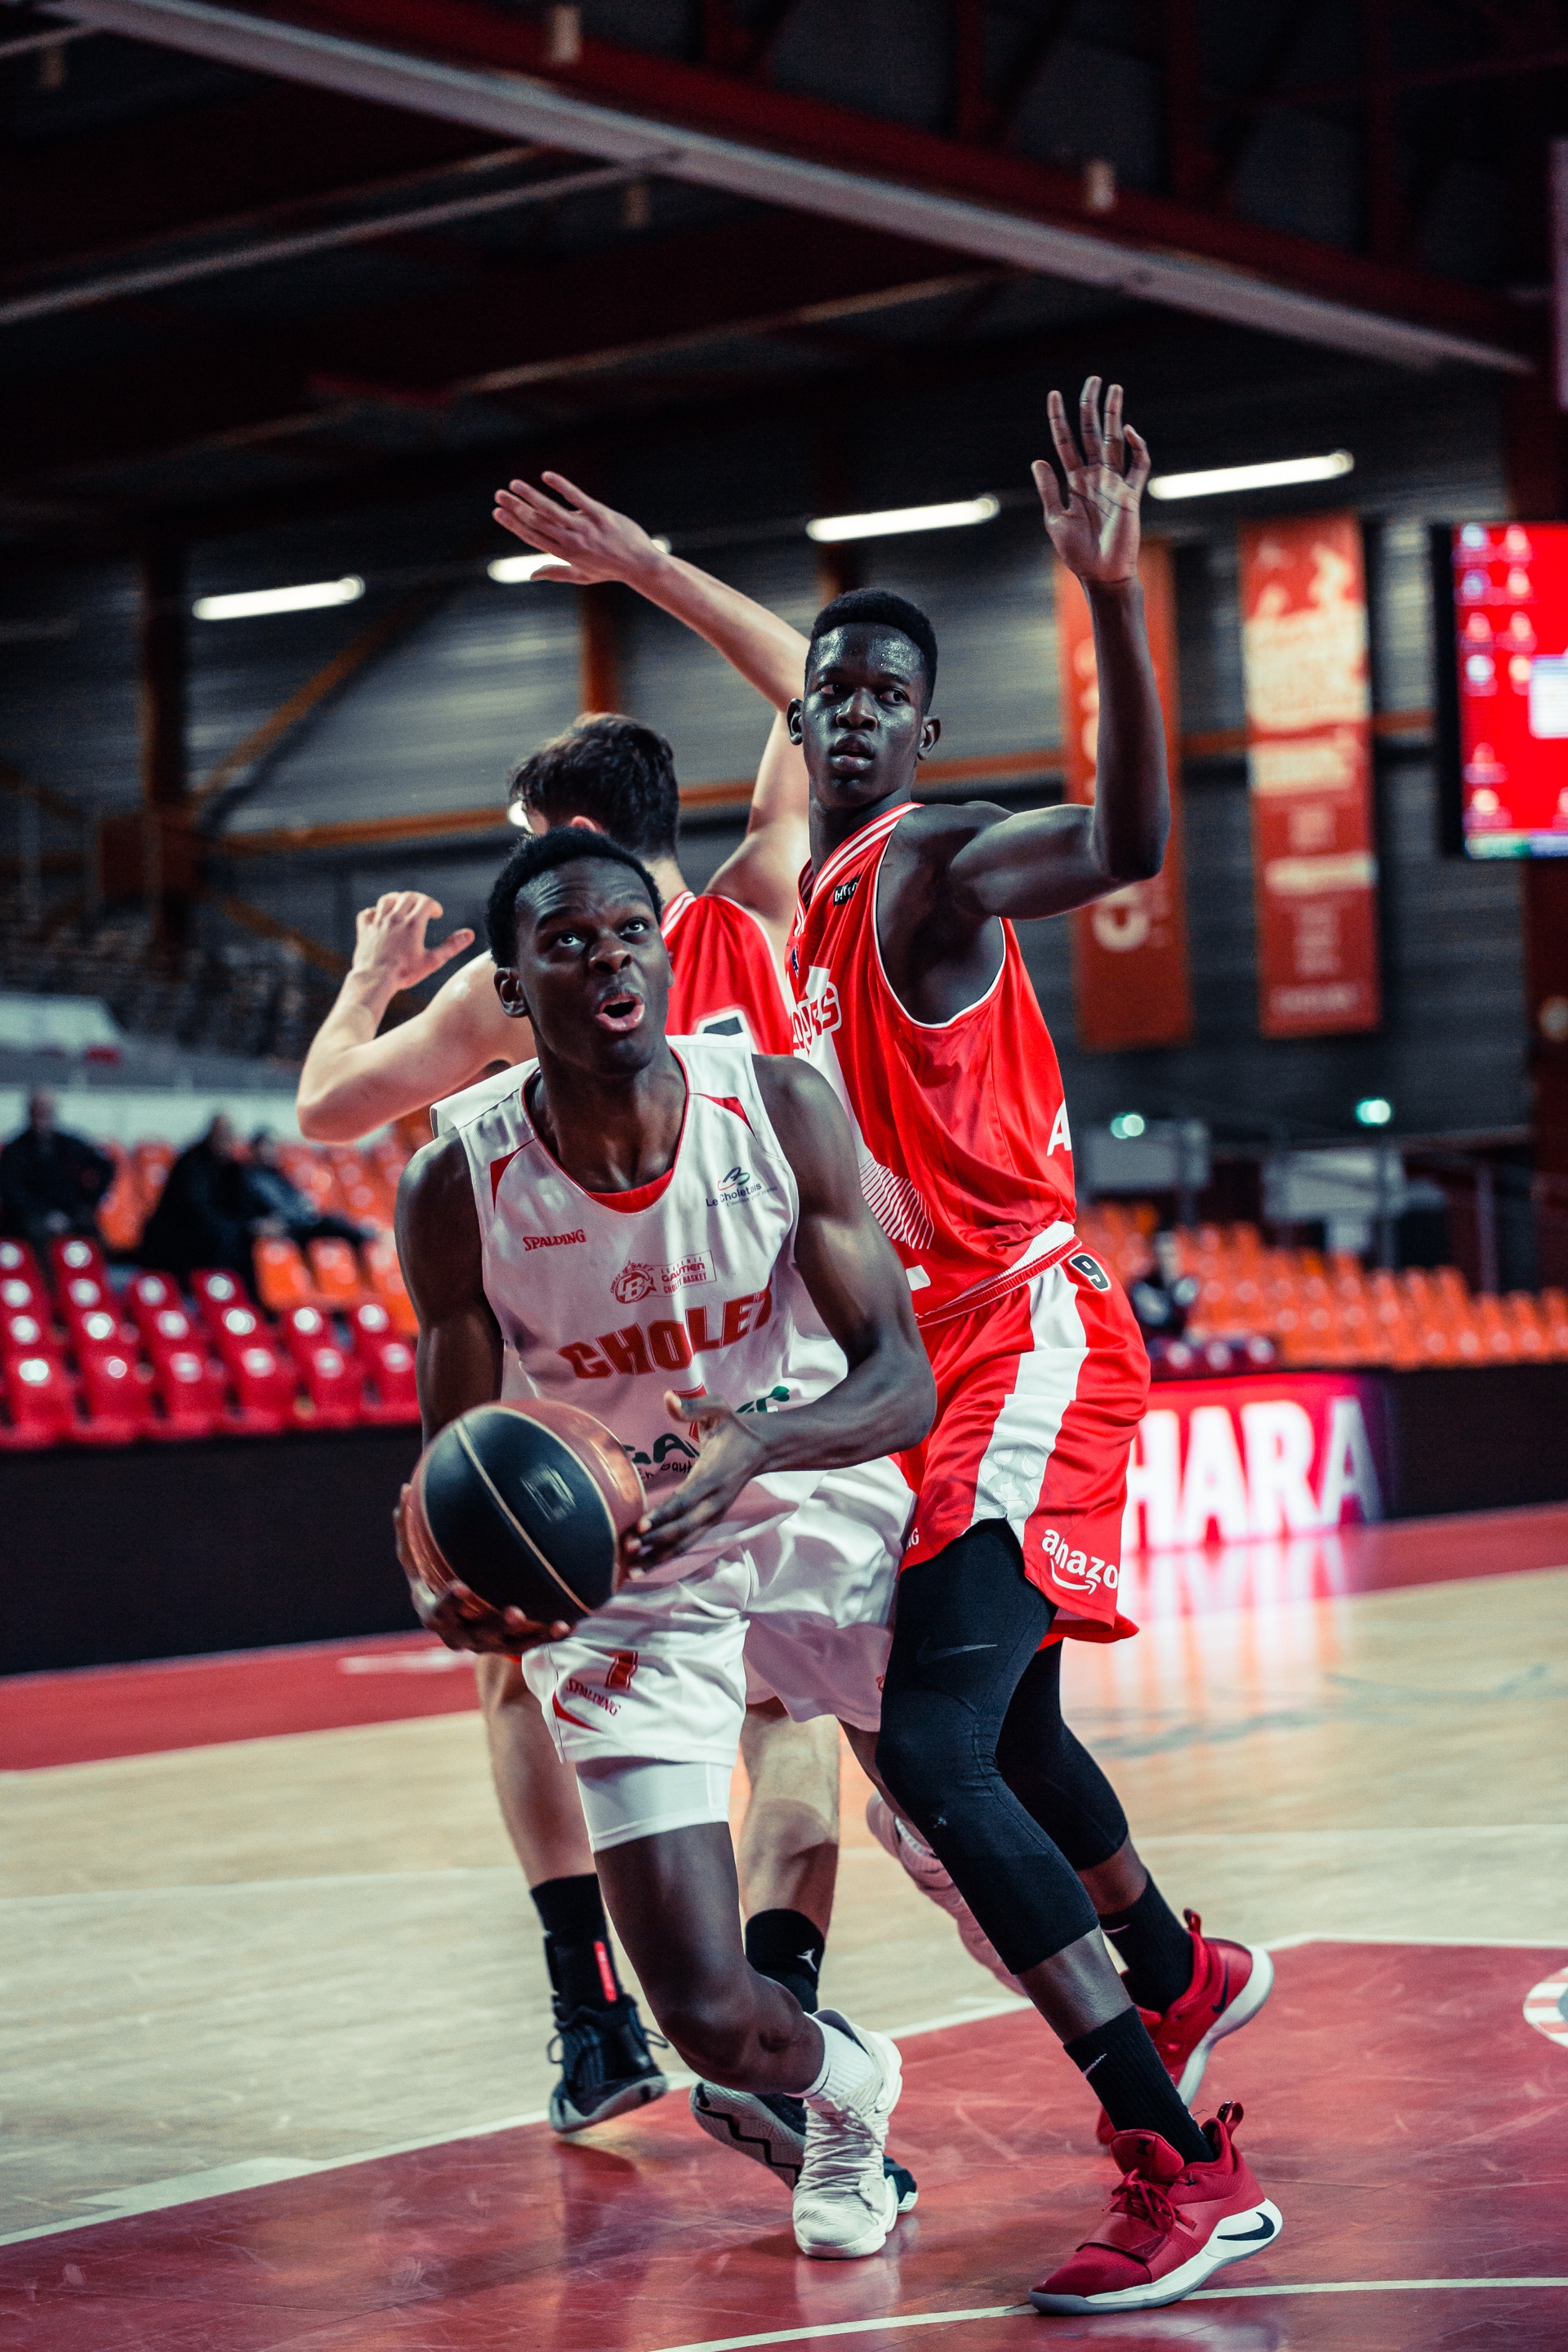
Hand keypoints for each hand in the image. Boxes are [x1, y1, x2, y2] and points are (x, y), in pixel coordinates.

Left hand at [350, 893, 474, 993]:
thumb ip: (451, 946)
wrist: (374, 980)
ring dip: (397, 900)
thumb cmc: (404, 973)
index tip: (437, 914)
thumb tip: (470, 934)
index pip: (426, 901)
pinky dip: (374, 912)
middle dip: (418, 900)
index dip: (434, 905)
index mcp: (413, 924)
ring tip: (402, 907)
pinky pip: (367, 913)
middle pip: (407, 896)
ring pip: (387, 900)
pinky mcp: (364, 930)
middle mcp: (395, 918)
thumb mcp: (432, 961)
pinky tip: (380, 918)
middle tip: (423, 909)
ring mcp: (378, 922)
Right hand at [394, 1483, 567, 1653]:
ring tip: (554, 1623)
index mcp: (434, 1614)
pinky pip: (529, 1644)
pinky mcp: (506, 1646)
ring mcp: (484, 1643)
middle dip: (497, 1625)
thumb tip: (404, 1490)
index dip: (450, 1603)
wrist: (448, 1614)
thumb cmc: (429, 1575)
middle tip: (516, 1611)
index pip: (438, 1612)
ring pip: (509, 1644)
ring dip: (531, 1634)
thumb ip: (408, 1529)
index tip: (463, 1586)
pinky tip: (569, 1624)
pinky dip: (548, 1635)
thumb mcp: (414, 1556)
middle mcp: (459, 1634)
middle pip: (477, 1635)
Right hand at [492, 471, 665, 587]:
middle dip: (515, 508)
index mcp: (565, 554)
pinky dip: (561, 486)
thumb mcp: (582, 576)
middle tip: (498, 495)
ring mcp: (585, 527)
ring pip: (551, 510)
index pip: (533, 537)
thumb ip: (556, 572)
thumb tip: (532, 575)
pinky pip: (577, 497)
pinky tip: (546, 475)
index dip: (513, 524)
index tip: (497, 512)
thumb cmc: (611, 569)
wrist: (640, 565)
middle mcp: (572, 541)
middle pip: (537, 522)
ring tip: (514, 484)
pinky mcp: (600, 514)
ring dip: (530, 495)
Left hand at [621, 1390, 765, 1571]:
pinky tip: (645, 1566)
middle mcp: (715, 1501)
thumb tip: (668, 1399)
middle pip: (684, 1528)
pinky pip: (689, 1541)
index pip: (686, 1499)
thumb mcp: (718, 1409)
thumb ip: (694, 1406)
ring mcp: (715, 1514)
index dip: (664, 1515)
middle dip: (655, 1542)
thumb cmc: (735, 1426)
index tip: (640, 1527)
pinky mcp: (711, 1520)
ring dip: (659, 1557)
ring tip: (631, 1571)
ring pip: (686, 1542)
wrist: (764, 1448)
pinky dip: (667, 1556)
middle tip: (626, 1549)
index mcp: (713, 1476)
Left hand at [1032, 376, 1149, 588]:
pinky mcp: (1130, 494)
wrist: (1101, 574)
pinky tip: (1128, 430)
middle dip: (1090, 406)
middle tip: (1093, 379)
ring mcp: (1114, 482)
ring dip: (1114, 414)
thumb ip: (1048, 490)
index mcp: (1075, 481)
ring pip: (1114, 440)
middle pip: (1092, 433)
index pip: (1065, 442)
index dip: (1059, 419)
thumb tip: (1038, 460)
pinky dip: (1137, 447)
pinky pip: (1138, 465)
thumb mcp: (1055, 520)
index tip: (1053, 395)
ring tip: (1113, 388)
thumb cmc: (1078, 553)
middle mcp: (1095, 476)